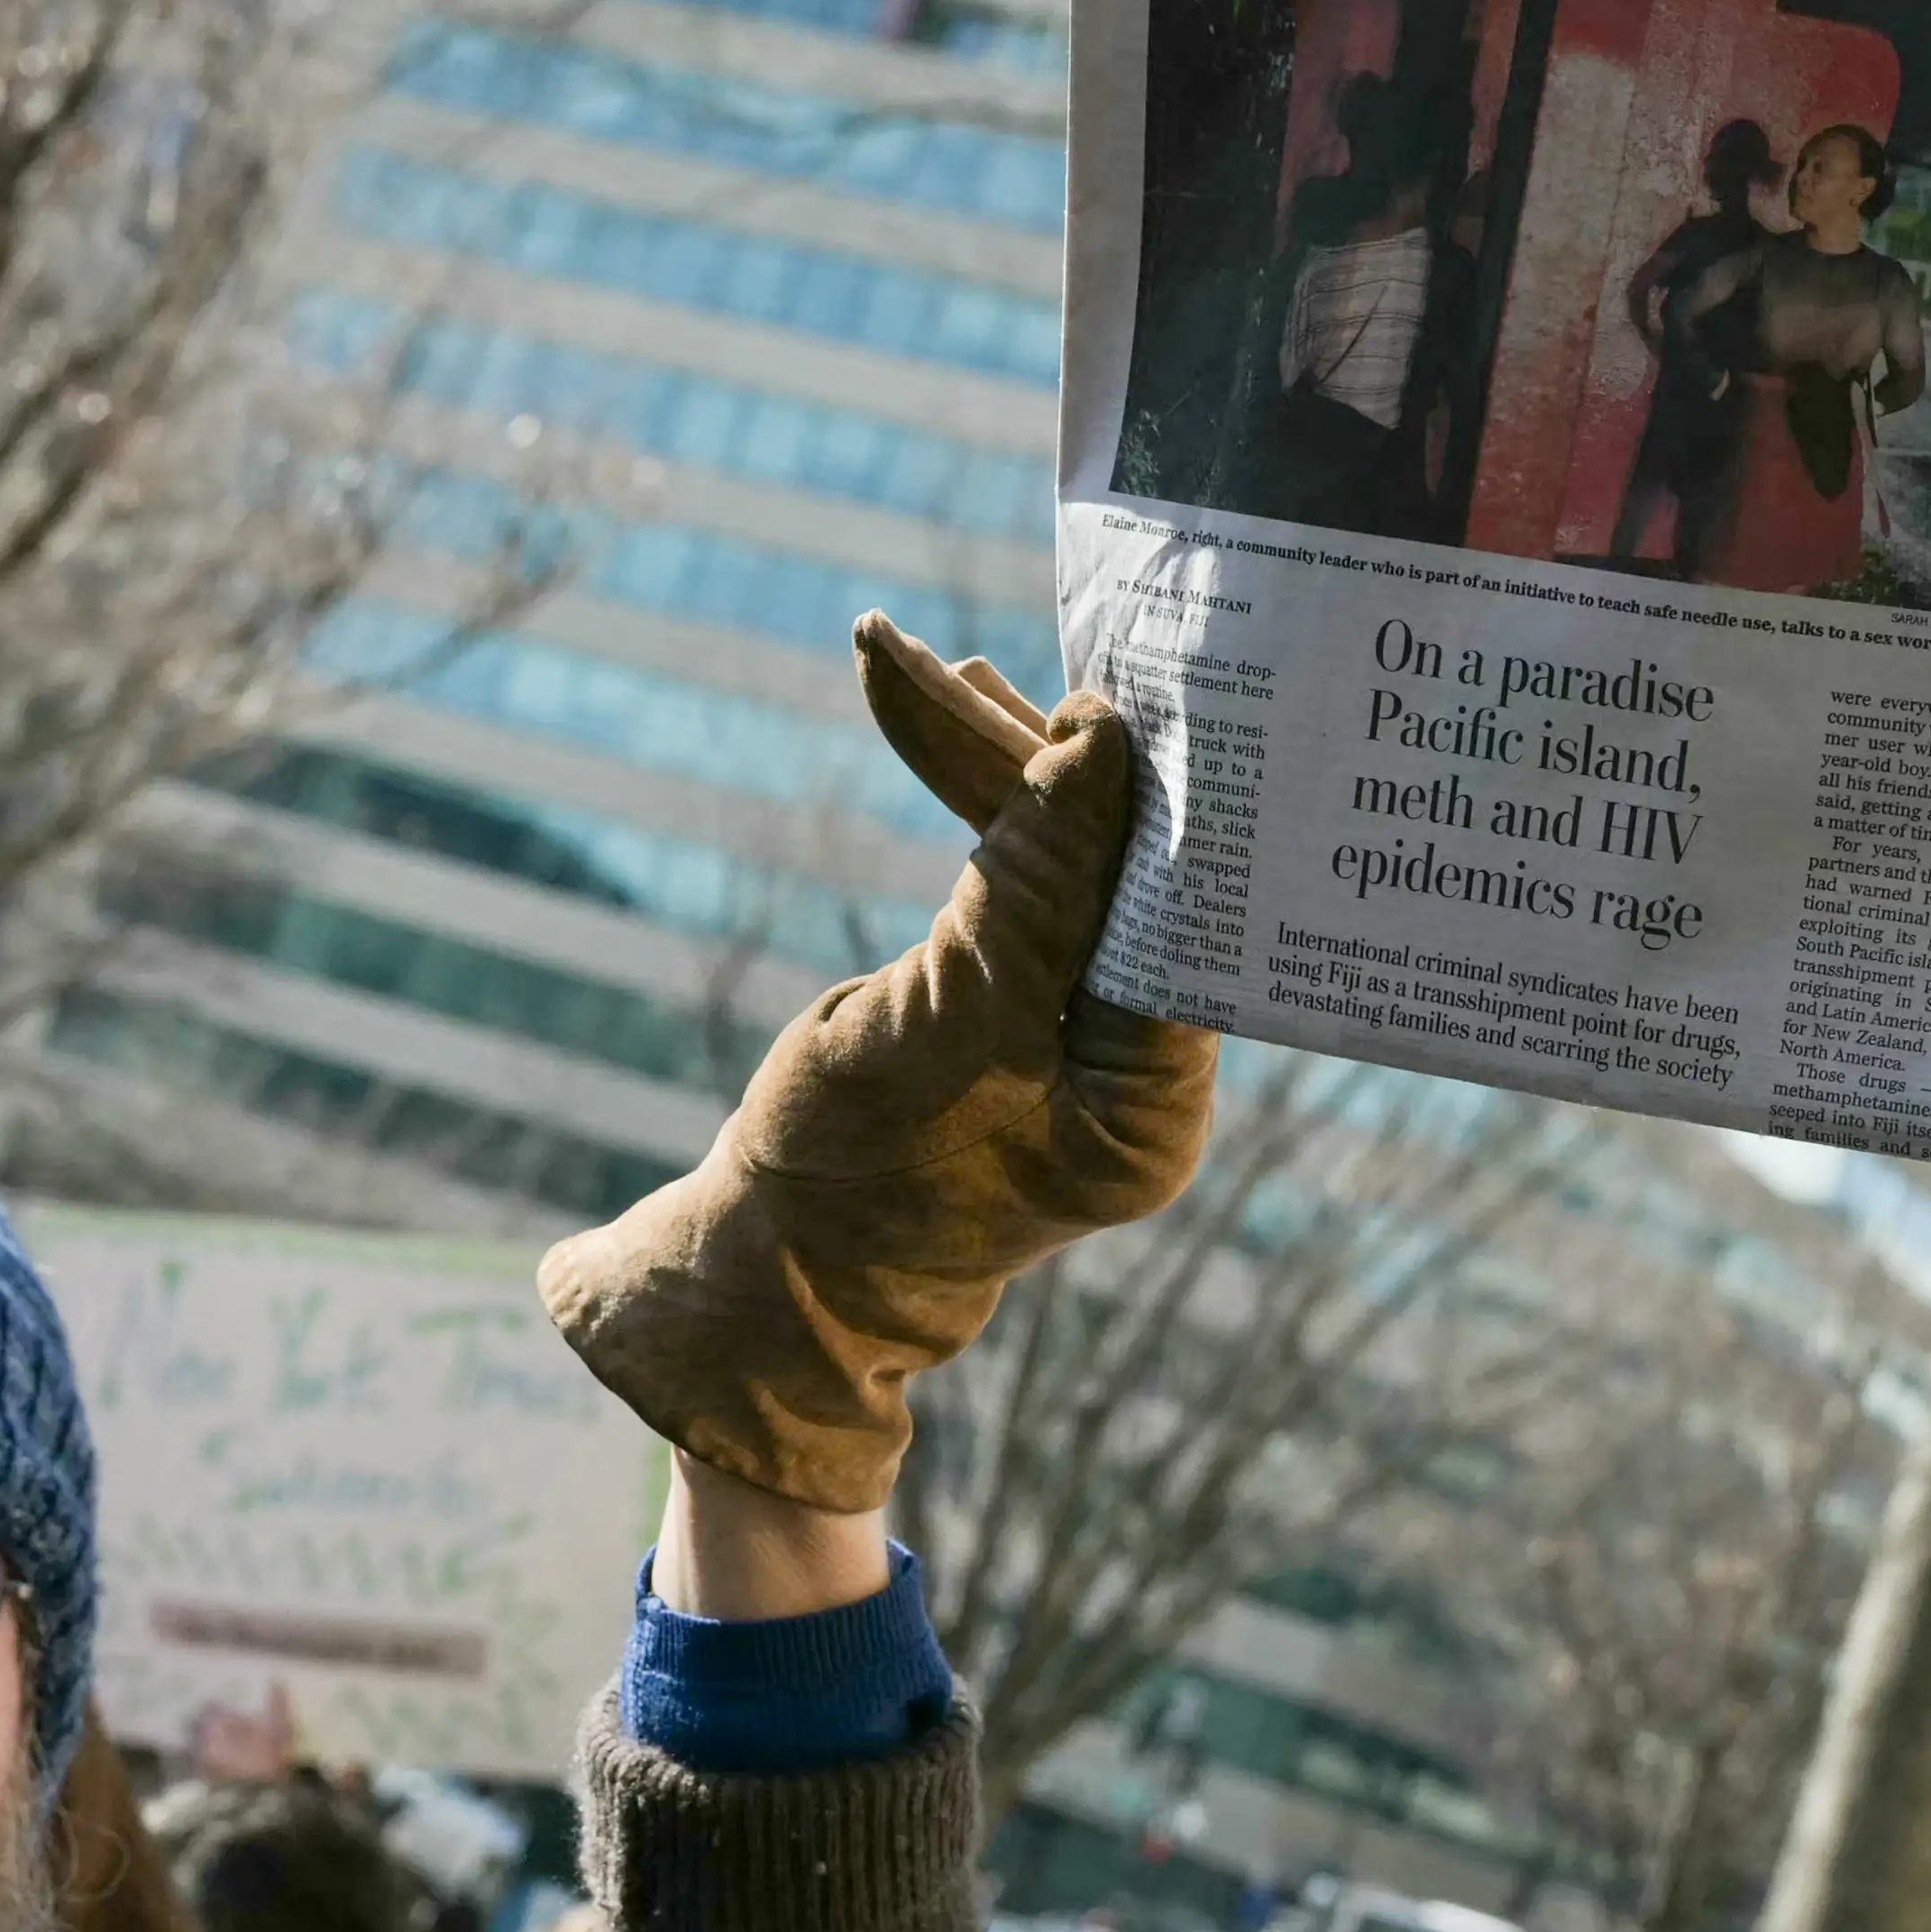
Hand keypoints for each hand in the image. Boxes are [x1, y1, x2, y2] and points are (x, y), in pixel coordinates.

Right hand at [537, 621, 1217, 1512]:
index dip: (1126, 799)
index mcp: (1152, 1104)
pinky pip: (1010, 872)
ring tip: (915, 659)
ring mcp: (1083, 1025)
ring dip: (986, 756)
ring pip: (1057, 855)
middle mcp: (1140, 1059)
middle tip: (964, 662)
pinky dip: (962, 797)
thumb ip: (1027, 899)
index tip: (1081, 694)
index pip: (1167, 917)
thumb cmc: (842, 1186)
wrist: (763, 1272)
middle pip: (1116, 870)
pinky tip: (932, 705)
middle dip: (1038, 760)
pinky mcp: (1023, 992)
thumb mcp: (929, 1037)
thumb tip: (1097, 748)